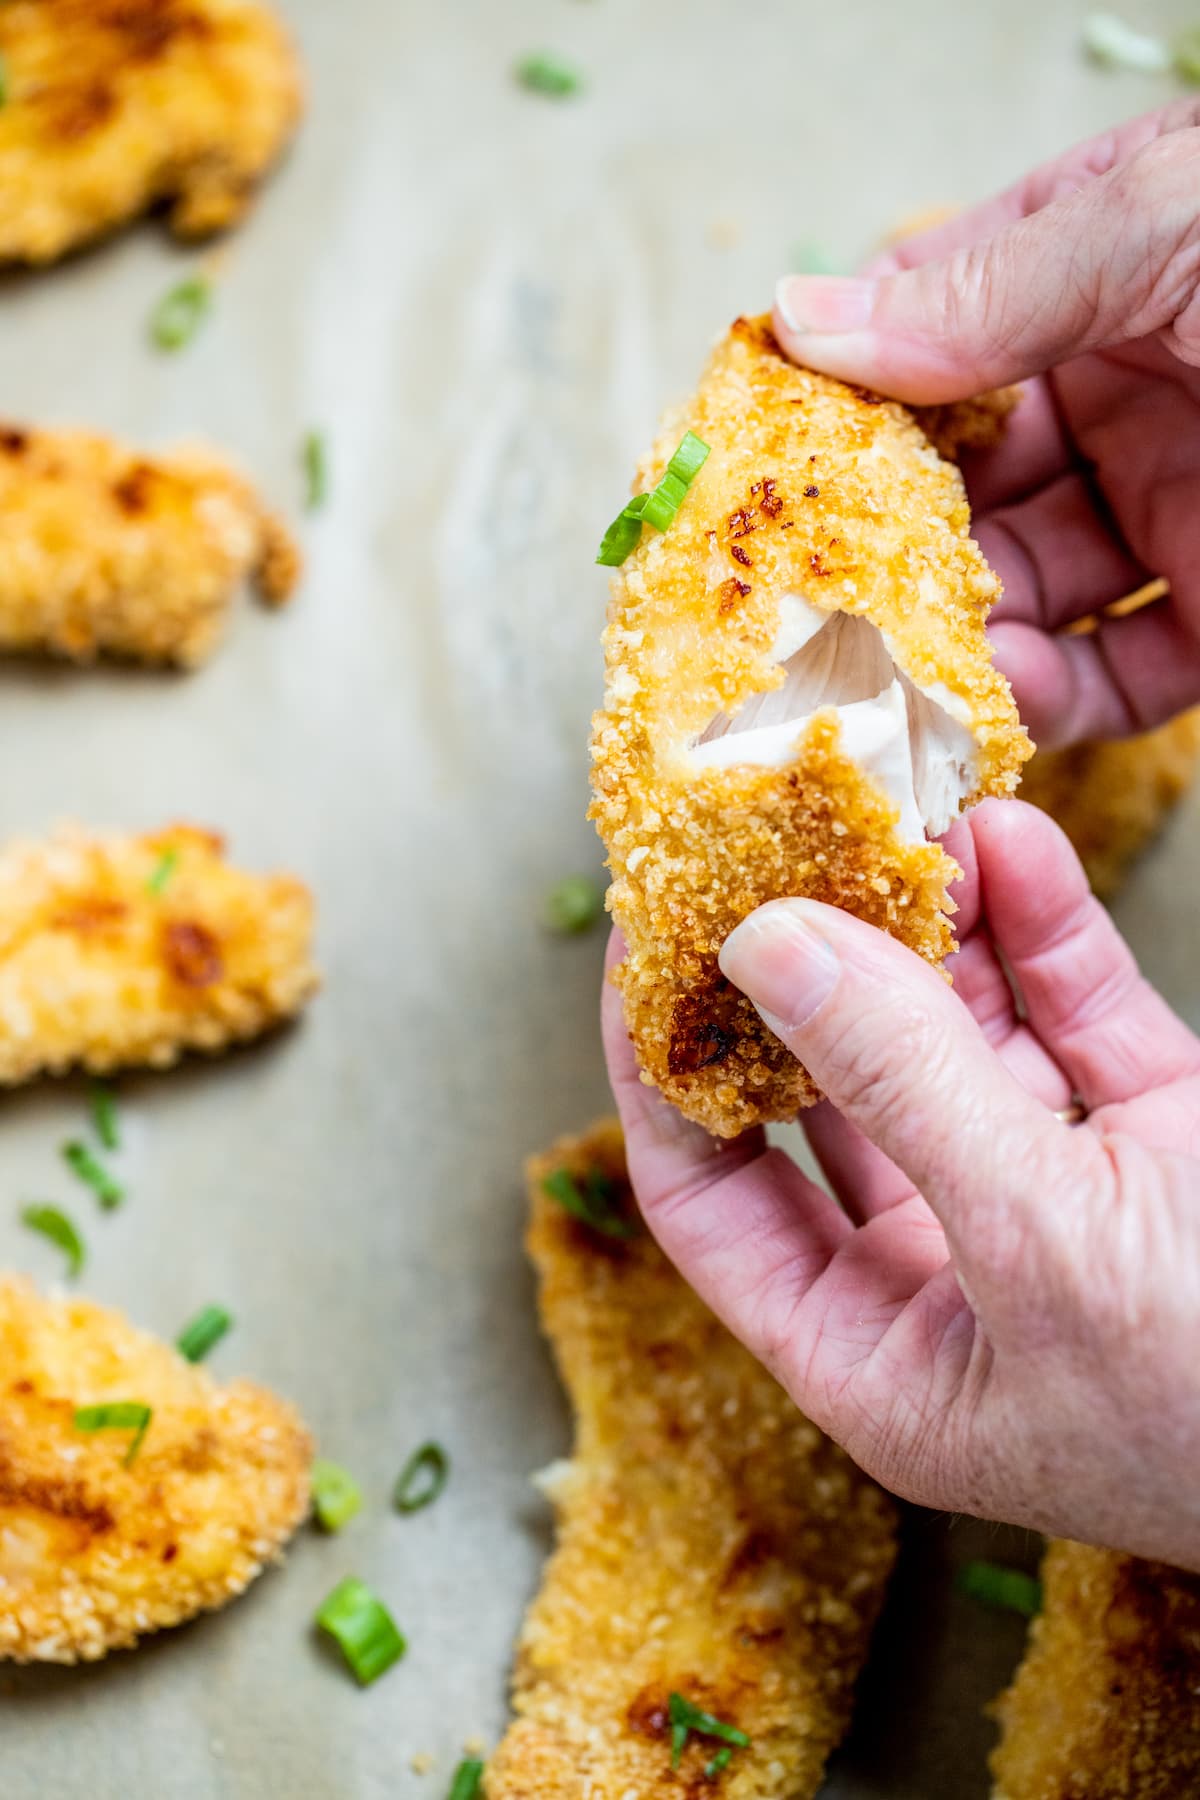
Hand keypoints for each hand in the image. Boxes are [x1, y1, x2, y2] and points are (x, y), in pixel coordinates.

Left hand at [602, 800, 1199, 1568]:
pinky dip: (1036, 929)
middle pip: (827, 1094)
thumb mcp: (1044, 1247)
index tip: (642, 944)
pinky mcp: (1151, 1132)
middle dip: (800, 970)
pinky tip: (1004, 841)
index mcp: (879, 1353)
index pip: (713, 1197)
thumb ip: (902, 1088)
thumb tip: (763, 948)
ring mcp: (1051, 1193)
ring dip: (927, 924)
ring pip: (951, 1035)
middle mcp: (947, 1270)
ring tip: (897, 812)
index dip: (661, 1072)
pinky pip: (1067, 1014)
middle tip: (755, 845)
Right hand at [771, 101, 1199, 751]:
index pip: (931, 334)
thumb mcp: (1179, 226)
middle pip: (961, 482)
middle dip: (882, 547)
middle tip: (802, 605)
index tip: (757, 466)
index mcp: (1108, 267)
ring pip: (1020, 593)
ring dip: (953, 641)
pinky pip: (1108, 673)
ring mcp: (1178, 508)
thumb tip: (807, 317)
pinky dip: (1049, 701)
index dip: (838, 399)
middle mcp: (1130, 388)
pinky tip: (1001, 710)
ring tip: (891, 677)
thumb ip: (995, 279)